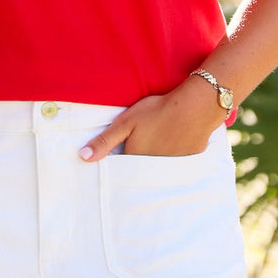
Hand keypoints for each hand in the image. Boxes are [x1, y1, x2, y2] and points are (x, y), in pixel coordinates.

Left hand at [78, 77, 221, 160]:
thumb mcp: (125, 123)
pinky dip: (170, 159)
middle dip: (134, 164)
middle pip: (138, 171)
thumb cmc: (157, 112)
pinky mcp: (187, 163)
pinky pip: (174, 166)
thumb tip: (83, 158)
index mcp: (135, 161)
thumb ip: (104, 141)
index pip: (121, 168)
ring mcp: (171, 168)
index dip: (118, 159)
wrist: (195, 107)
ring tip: (155, 145)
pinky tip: (172, 145)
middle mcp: (152, 170)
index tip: (117, 153)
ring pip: (156, 169)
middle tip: (139, 146)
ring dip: (153, 162)